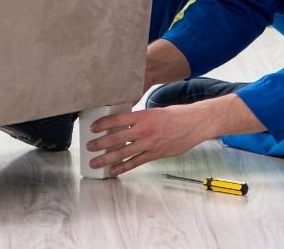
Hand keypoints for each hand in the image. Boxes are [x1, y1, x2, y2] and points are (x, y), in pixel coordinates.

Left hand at [85, 104, 210, 176]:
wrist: (194, 124)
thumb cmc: (175, 116)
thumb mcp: (154, 112)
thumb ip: (139, 119)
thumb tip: (124, 125)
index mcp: (143, 116)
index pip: (117, 120)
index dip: (103, 124)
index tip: (93, 128)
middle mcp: (144, 130)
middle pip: (116, 138)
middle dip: (100, 143)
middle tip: (89, 147)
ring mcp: (149, 144)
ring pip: (123, 153)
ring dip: (107, 158)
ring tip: (95, 162)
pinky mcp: (155, 154)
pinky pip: (135, 162)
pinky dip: (123, 168)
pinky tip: (113, 171)